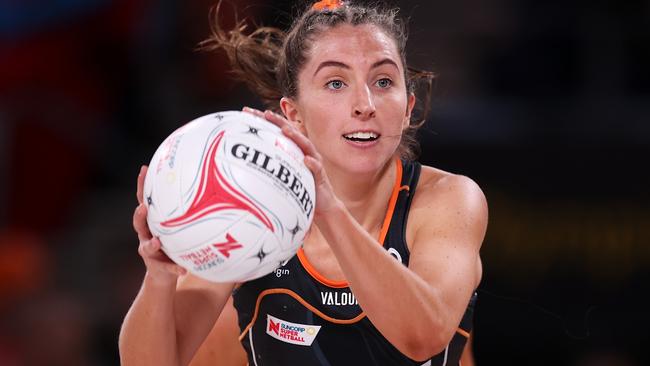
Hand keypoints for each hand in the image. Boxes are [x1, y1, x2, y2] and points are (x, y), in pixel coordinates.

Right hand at [133, 166, 186, 284]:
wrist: (164, 272)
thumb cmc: (173, 243)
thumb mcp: (177, 225)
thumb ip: (186, 210)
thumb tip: (210, 185)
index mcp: (151, 222)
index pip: (145, 201)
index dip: (142, 185)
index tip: (144, 169)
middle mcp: (146, 235)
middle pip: (138, 223)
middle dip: (139, 215)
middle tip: (143, 208)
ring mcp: (148, 252)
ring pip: (146, 247)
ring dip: (151, 243)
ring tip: (156, 242)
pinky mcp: (157, 267)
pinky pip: (167, 268)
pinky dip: (174, 268)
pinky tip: (183, 270)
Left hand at [242, 107, 341, 215]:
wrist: (322, 204)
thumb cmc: (300, 188)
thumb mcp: (282, 174)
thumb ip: (269, 165)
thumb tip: (243, 163)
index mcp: (293, 149)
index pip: (277, 130)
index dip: (263, 120)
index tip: (246, 111)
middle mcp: (304, 151)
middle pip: (291, 132)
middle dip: (278, 121)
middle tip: (265, 113)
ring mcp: (313, 162)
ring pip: (306, 146)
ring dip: (296, 137)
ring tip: (286, 130)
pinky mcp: (320, 176)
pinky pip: (317, 168)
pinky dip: (312, 163)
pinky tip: (306, 160)